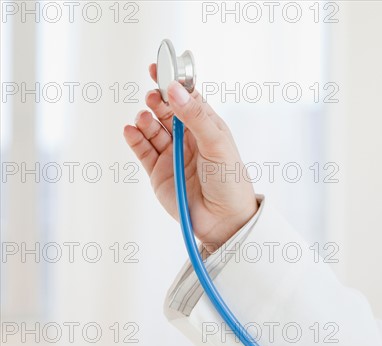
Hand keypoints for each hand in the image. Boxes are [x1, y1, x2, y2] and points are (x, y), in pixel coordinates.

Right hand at [123, 64, 258, 251]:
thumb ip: (194, 116)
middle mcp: (188, 138)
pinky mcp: (159, 173)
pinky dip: (135, 139)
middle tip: (153, 98)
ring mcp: (172, 155)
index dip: (173, 83)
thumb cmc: (230, 181)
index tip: (158, 69)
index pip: (187, 98)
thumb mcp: (216, 143)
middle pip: (166, 110)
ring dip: (145, 120)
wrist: (225, 220)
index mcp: (207, 127)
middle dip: (157, 101)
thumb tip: (174, 89)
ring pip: (152, 129)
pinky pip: (143, 150)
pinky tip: (132, 131)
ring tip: (144, 120)